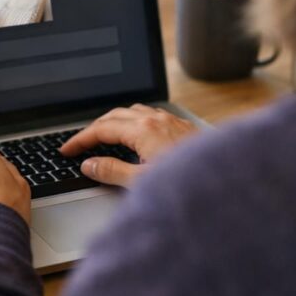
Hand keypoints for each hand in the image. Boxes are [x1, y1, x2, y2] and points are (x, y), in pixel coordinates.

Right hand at [59, 104, 196, 186]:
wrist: (228, 182)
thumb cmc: (189, 183)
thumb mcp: (142, 181)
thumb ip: (112, 171)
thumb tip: (89, 165)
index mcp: (143, 130)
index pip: (102, 129)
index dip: (80, 139)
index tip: (67, 150)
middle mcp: (157, 120)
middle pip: (115, 115)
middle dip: (95, 128)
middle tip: (80, 144)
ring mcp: (172, 122)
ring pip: (134, 112)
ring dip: (115, 121)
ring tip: (104, 137)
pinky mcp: (183, 128)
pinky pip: (151, 116)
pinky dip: (134, 122)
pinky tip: (137, 137)